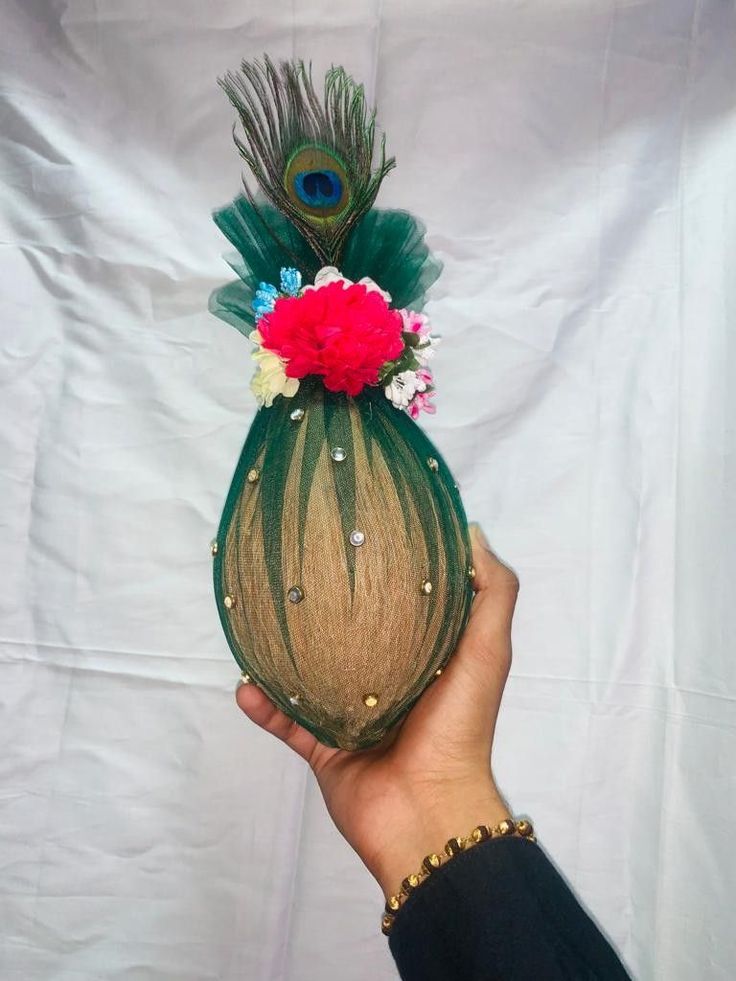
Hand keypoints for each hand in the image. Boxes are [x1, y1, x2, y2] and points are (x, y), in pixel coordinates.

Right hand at [235, 523, 519, 899]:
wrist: (427, 812)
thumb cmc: (460, 727)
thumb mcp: (488, 650)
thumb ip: (492, 593)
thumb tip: (473, 532)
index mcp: (428, 662)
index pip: (405, 609)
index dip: (388, 575)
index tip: (360, 538)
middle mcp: (390, 686)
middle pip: (351, 641)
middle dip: (326, 613)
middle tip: (295, 575)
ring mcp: (354, 720)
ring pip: (311, 680)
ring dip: (284, 657)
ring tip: (257, 625)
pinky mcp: (326, 751)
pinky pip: (288, 723)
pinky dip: (265, 707)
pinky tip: (244, 685)